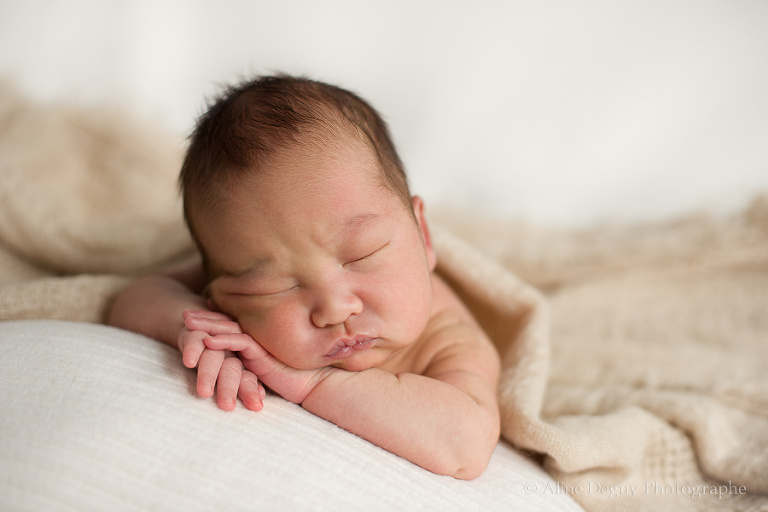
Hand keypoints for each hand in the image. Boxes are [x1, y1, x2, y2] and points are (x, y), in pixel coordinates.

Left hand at [186, 313, 339, 404]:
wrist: (311, 385)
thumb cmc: (292, 379)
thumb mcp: (265, 369)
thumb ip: (252, 361)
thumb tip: (236, 362)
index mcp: (256, 340)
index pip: (231, 326)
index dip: (213, 319)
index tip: (195, 313)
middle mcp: (257, 339)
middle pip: (226, 324)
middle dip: (204, 318)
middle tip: (184, 314)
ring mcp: (259, 344)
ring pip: (229, 330)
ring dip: (207, 326)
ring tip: (187, 323)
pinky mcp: (262, 355)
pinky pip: (239, 344)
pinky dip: (222, 342)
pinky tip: (206, 341)